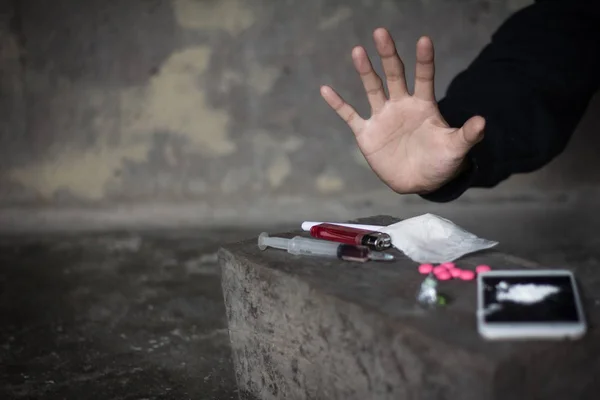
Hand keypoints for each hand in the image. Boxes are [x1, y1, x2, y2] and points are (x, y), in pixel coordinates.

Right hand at [320, 28, 485, 193]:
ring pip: (372, 88)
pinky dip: (338, 104)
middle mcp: (401, 105)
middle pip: (394, 75)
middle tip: (381, 32)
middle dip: (388, 55)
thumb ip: (468, 134)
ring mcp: (382, 117)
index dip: (424, 60)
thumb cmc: (441, 162)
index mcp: (424, 105)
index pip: (425, 77)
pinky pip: (349, 115)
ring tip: (357, 50)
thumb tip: (483, 121)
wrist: (419, 181)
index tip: (424, 40)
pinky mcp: (367, 133)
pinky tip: (326, 89)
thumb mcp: (456, 149)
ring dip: (365, 71)